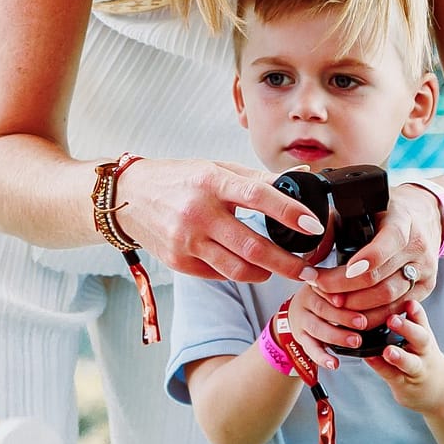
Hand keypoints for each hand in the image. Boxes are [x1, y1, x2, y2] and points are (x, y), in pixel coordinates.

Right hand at [114, 159, 324, 283]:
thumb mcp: (215, 169)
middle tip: (309, 270)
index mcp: (211, 182)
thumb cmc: (178, 180)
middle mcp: (198, 212)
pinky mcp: (179, 261)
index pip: (257, 196)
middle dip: (288, 263)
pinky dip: (237, 272)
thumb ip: (258, 178)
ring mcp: (186, 240)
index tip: (313, 225)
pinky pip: (218, 274)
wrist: (129, 197)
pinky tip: (243, 264)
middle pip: (252, 246)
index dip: (288, 211)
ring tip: (278, 269)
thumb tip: (302, 175)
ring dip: (265, 273)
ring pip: (238, 269)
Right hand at [279, 282, 355, 373]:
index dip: (335, 293)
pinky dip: (322, 357)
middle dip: (343, 316)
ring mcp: (302, 320)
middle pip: (322, 308)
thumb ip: (349, 287)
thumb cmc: (326, 297)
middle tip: (362, 323)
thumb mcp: (334, 286)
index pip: (325, 287)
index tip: (346, 300)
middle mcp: (306, 301)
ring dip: (336, 336)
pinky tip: (333, 363)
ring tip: (355, 341)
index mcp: (316, 284)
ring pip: (316, 328)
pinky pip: (310, 348)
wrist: (301, 310)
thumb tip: (373, 288)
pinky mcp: (302, 338)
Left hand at [308, 183, 440, 313]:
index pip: (390, 240)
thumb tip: (310, 245)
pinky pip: (397, 308)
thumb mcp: (364, 204)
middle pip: (381, 276)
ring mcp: (425, 269)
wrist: (426, 215)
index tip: (346, 269)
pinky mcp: (426, 287)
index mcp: (403, 219)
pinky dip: (373, 314)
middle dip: (345, 286)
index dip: (369, 258)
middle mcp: (418, 246)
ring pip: (388, 297)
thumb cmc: (386, 210)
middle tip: (318, 286)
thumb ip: (338, 221)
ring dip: (355, 304)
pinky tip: (352, 313)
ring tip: (330, 300)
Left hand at [363, 300, 443, 412]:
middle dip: (407, 328)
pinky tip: (370, 360)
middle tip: (393, 320)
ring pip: (410, 362)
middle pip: (420, 338)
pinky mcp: (404, 383)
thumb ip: (406, 319)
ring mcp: (416, 368)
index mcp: (423, 333)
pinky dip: (381, 367)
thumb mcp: (419, 335)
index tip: (409, 302)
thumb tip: (380, 291)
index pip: (421, 319)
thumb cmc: (420, 354)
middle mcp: (422, 350)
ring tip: (388, 351)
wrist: (438, 388)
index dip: (416, 311)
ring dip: (399, 357)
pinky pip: (393, 375)